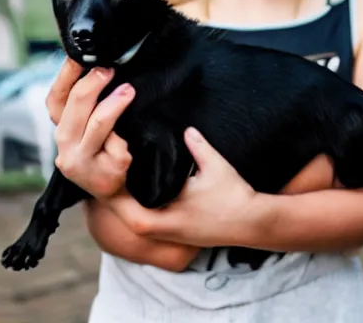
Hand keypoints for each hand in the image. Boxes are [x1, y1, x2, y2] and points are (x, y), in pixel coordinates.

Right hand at [46, 59, 135, 197]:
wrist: (117, 191)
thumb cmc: (106, 151)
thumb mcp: (90, 129)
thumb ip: (89, 106)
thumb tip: (102, 67)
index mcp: (62, 131)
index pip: (55, 99)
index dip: (67, 75)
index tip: (81, 56)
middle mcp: (66, 147)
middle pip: (75, 107)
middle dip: (94, 84)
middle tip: (110, 70)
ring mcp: (85, 163)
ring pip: (98, 125)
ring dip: (114, 104)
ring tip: (129, 91)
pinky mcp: (107, 174)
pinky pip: (120, 145)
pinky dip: (129, 136)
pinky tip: (136, 134)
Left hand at [106, 127, 334, 247]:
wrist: (255, 223)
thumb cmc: (234, 198)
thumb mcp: (215, 166)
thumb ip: (197, 146)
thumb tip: (186, 129)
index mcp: (160, 219)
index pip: (120, 204)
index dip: (110, 181)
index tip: (108, 159)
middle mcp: (159, 230)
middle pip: (121, 211)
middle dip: (113, 187)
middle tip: (108, 161)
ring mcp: (167, 234)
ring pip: (133, 216)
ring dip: (125, 196)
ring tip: (120, 170)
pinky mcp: (176, 232)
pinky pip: (148, 218)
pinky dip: (140, 203)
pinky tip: (143, 186)